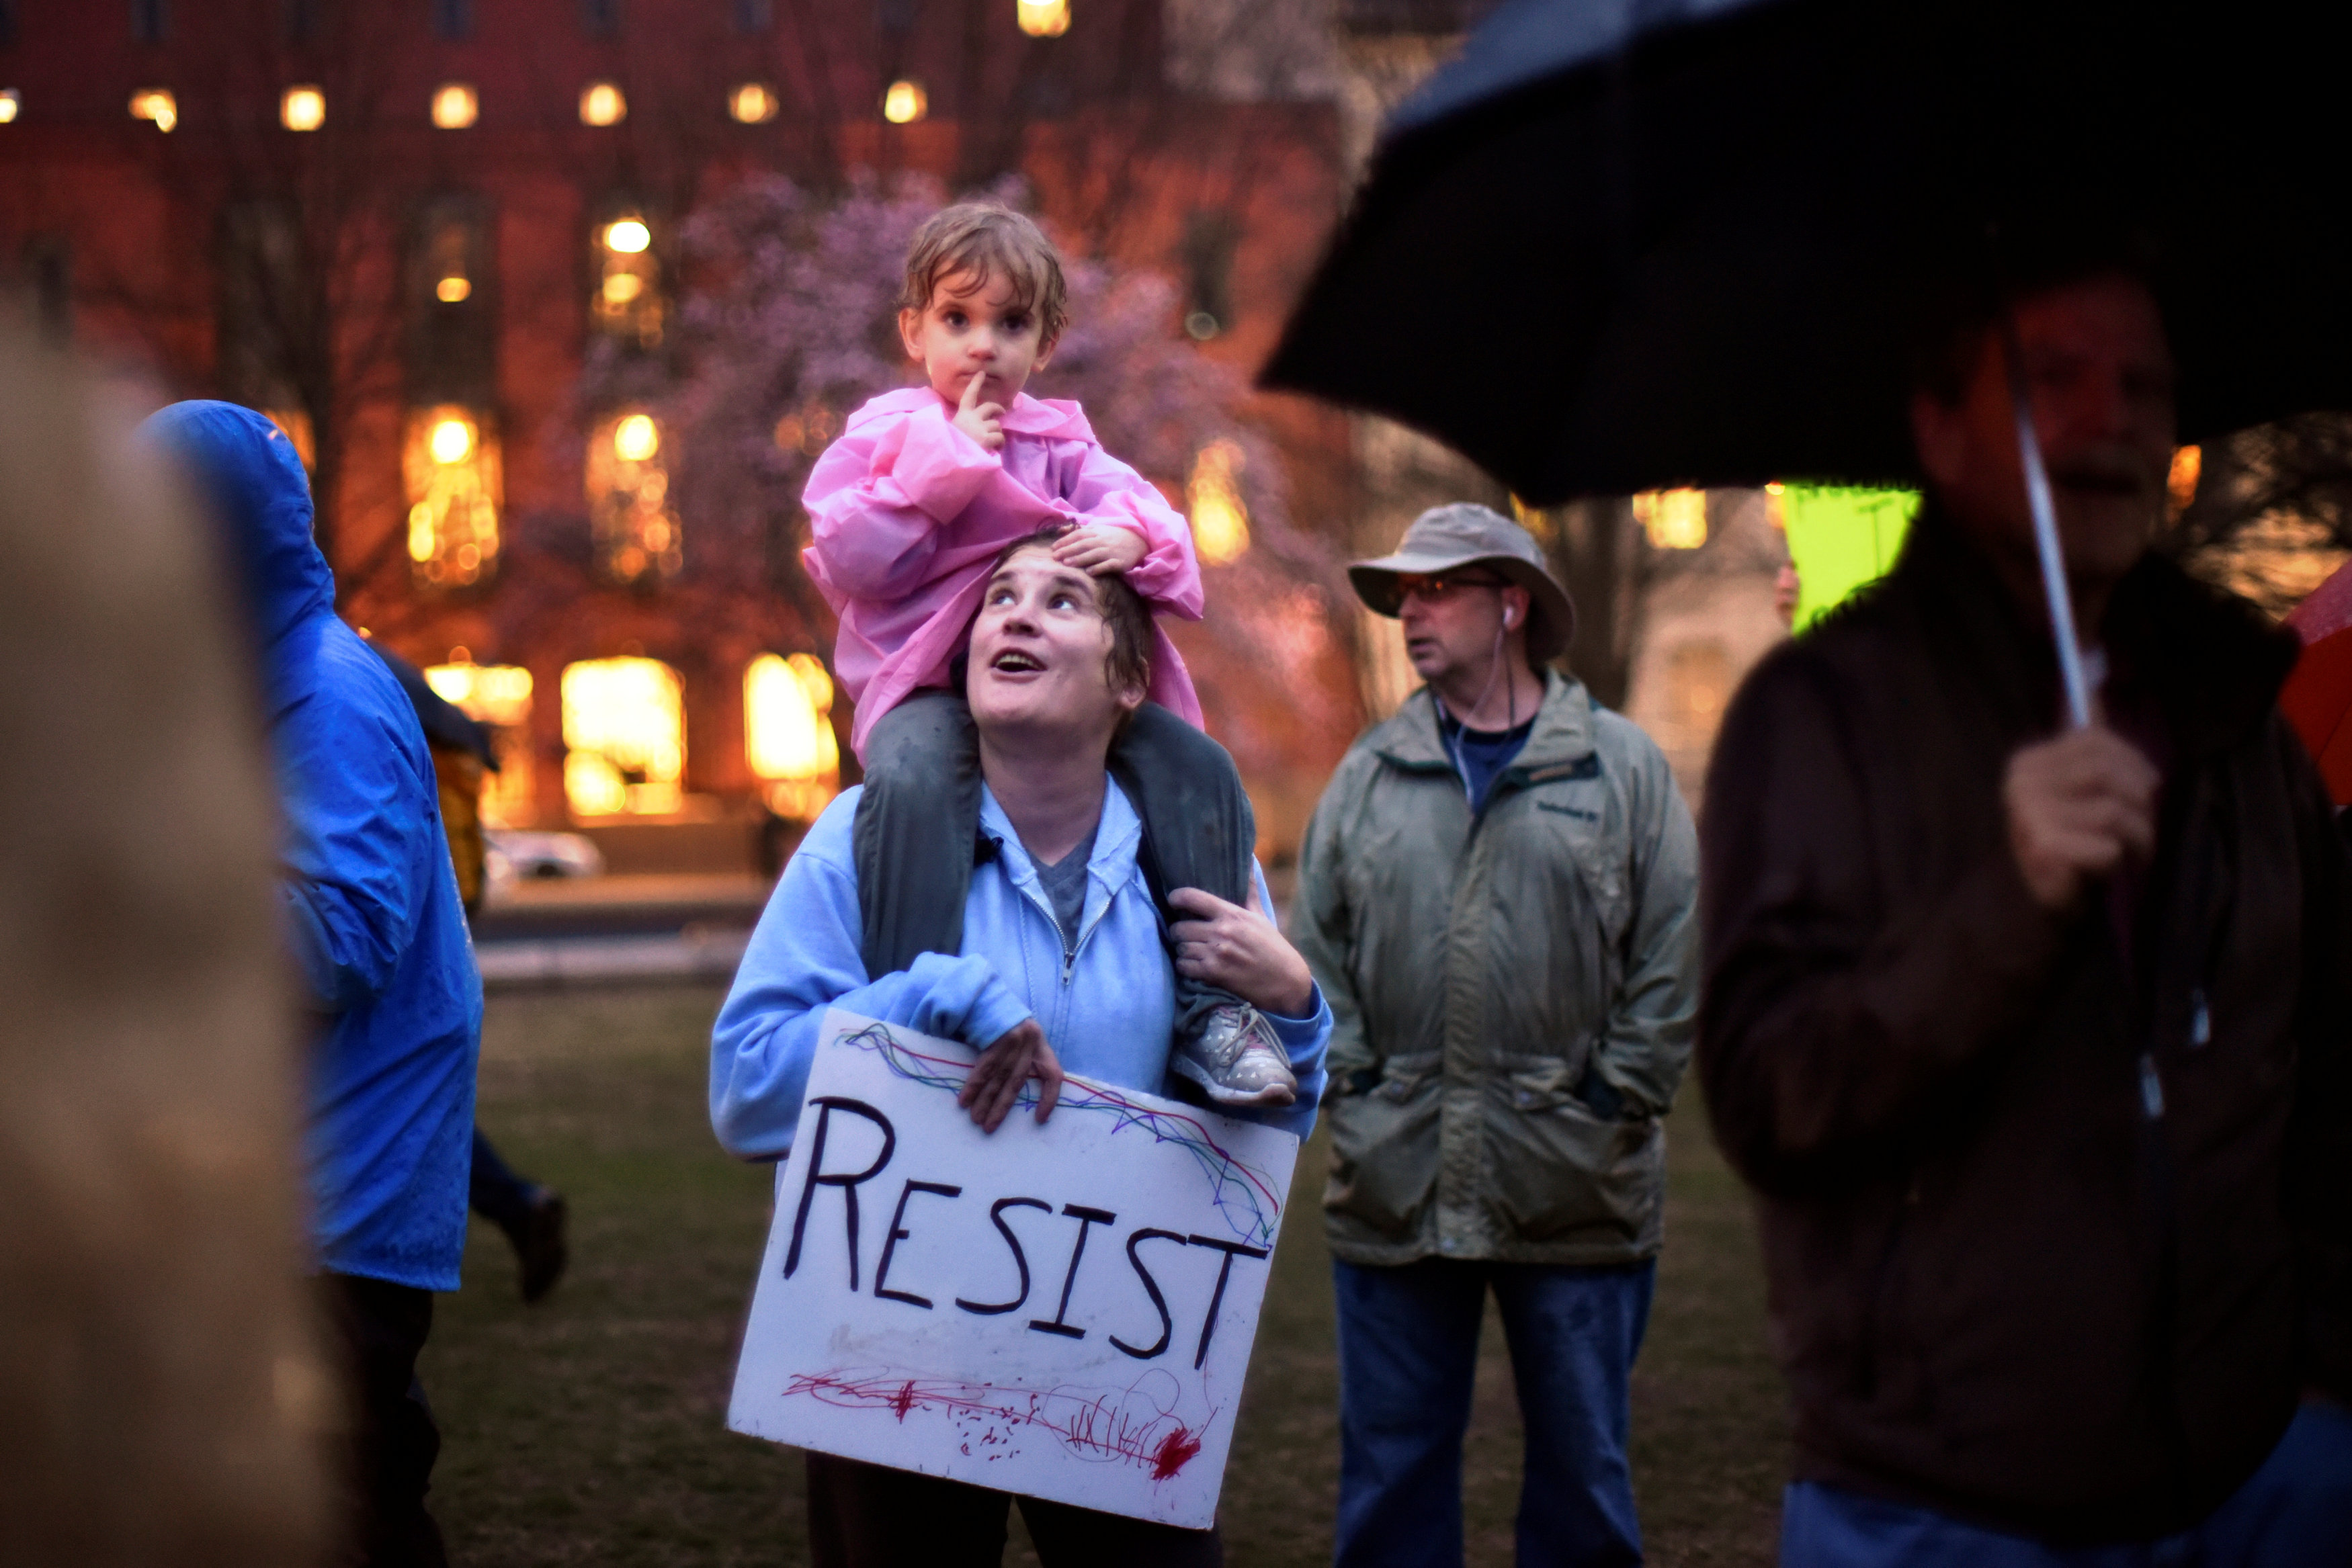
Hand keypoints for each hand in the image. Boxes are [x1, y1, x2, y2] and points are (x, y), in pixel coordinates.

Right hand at [952, 369, 1005, 452]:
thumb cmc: (950, 449)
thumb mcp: (952, 432)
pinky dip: (999, 444)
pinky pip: (1000, 437)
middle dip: (998, 408)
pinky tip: (993, 450)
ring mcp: (979, 427)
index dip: (976, 383)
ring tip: (991, 444)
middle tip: (1002, 413)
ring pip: (996, 425)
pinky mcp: (986, 438)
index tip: (982, 372)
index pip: (968, 396)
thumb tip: (975, 428)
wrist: (948, 461)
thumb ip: (963, 427)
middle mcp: (970, 418)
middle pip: (989, 406)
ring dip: (996, 434)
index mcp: (960, 416)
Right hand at [957, 1018, 1060, 1132]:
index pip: (1054, 1075)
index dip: (1050, 1099)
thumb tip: (1014, 1093)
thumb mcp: (1026, 1039)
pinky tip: (965, 1100)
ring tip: (976, 1119)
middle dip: (1001, 1107)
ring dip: (985, 1101)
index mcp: (1041, 1046)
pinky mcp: (994, 1039)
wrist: (990, 998)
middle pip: (1015, 1083)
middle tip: (989, 1127)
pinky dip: (973, 1086)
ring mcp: (1011, 1041)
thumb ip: (1027, 1060)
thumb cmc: (1009, 1024)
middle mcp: (1028, 1044)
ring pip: (997, 1078)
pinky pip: (983, 1068)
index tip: (1040, 1119)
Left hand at [1052, 524, 1146, 576]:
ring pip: (1093, 554)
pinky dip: (1099, 568)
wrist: (1138, 541)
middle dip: (1068, 550)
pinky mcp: (1120, 562)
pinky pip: (1108, 565)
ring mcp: (1111, 551)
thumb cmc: (1113, 536)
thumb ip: (1079, 529)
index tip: (1053, 548)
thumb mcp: (1098, 529)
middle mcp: (1102, 541)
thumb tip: (1060, 530)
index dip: (1065, 541)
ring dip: (1080, 559)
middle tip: (1055, 557)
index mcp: (1096, 532)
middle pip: (1083, 545)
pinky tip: (1089, 572)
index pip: (1078, 535)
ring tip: (1067, 563)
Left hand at [1169, 884, 1315, 1017]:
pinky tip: (1194, 966)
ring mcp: (1216, 953)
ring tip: (1191, 950)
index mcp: (1231, 914)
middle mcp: (1221, 932)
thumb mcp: (1261, 916)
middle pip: (1179, 927)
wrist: (1285, 981)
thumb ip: (1249, 891)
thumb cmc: (1273, 947)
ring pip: (1180, 948)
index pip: (1192, 898)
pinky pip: (1184, 967)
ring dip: (1183, 950)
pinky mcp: (1213, 974)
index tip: (1173, 900)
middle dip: (1179, 931)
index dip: (1177, 897)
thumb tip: (1249, 861)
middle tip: (1185, 934)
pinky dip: (1185, 967)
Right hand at [2003, 726, 2157, 910]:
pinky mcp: (2046, 848)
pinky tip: (2105, 865)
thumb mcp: (2079, 783)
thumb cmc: (2071, 836)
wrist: (2039, 897)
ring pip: (2114, 809)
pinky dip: (2118, 858)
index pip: (2096, 740)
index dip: (2134, 763)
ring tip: (2131, 848)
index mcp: (2029, 760)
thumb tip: (2092, 664)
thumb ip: (2086, 736)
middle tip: (2140, 826)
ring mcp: (2030, 815)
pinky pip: (2109, 844)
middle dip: (2140, 802)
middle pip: (2107, 772)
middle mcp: (2022, 782)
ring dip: (2138, 834)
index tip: (2146, 787)